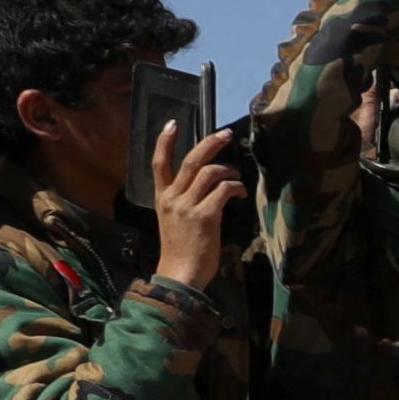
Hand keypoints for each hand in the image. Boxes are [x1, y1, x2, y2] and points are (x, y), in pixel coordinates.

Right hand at [143, 122, 244, 291]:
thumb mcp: (174, 220)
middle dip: (210, 143)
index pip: (158, 163)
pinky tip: (239, 193)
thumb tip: (208, 184)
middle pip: (191, 160)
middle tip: (226, 134)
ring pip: (210, 172)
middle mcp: (172, 198)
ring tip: (236, 177)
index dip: (164, 141)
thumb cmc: (181, 249)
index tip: (173, 123)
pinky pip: (224, 189)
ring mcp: (187, 206)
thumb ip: (185, 200)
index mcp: (162, 197)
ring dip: (229, 170)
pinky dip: (235, 187)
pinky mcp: (205, 215)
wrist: (180, 275)